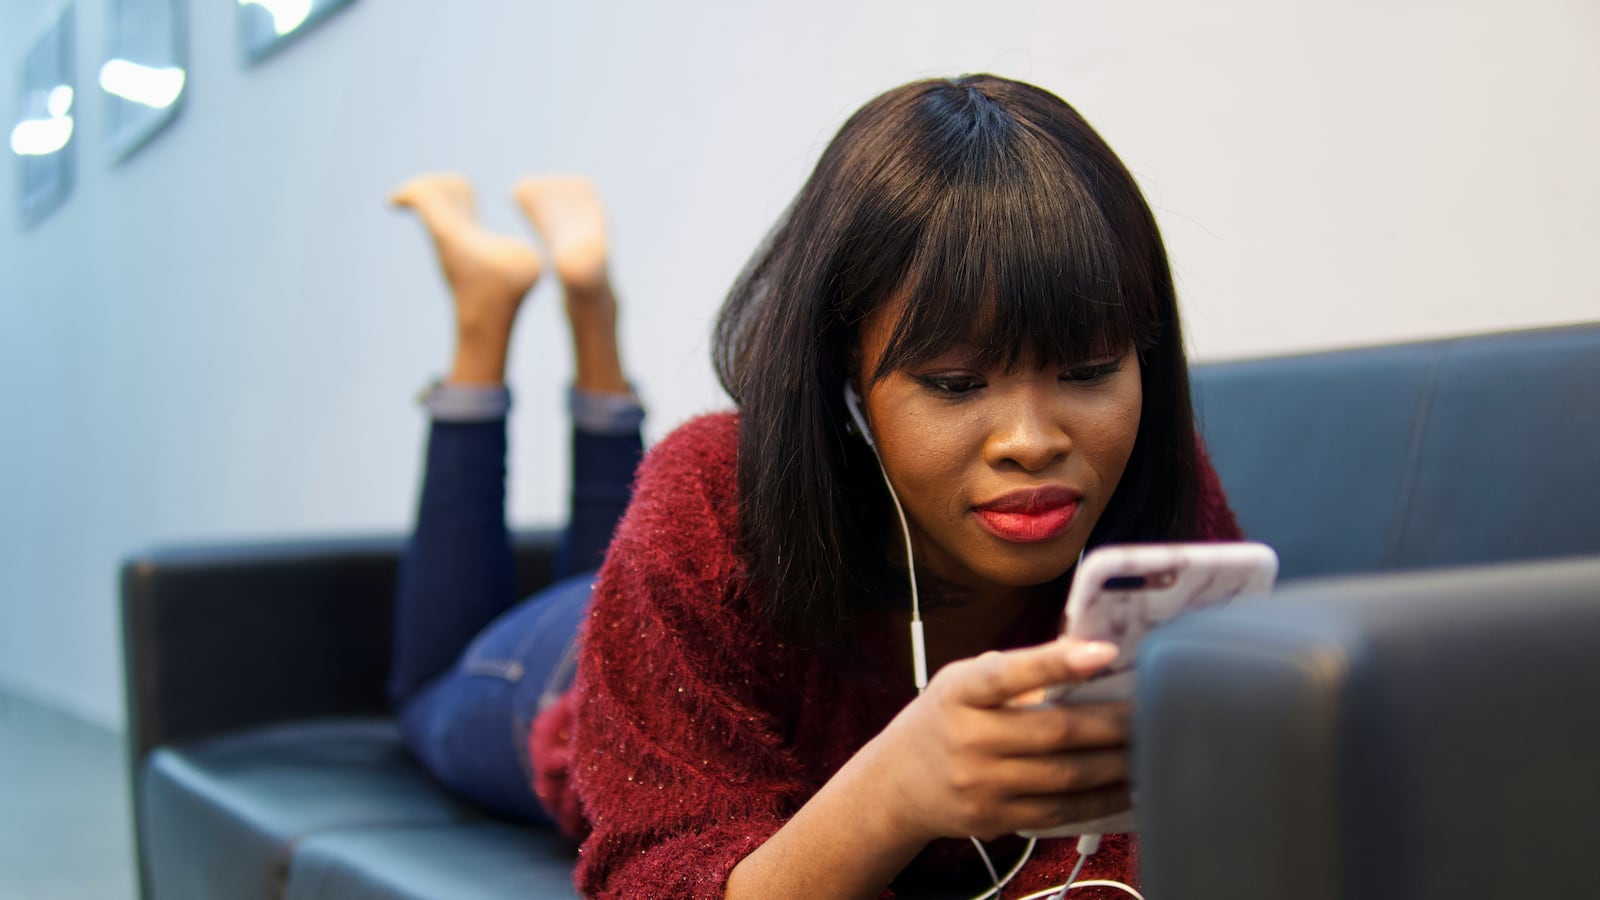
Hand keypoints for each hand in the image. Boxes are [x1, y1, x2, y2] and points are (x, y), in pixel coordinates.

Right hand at [867, 638, 1132, 842]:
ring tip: (1148, 749)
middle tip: (1150, 711)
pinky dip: (1099, 800)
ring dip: (1116, 764)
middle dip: (1112, 723)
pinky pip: (1059, 812)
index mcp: (959, 692)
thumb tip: (1087, 655)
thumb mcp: (962, 683)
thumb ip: (1015, 672)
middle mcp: (967, 739)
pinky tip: (1124, 786)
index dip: (1057, 662)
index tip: (1104, 651)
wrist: (897, 784)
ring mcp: (980, 785)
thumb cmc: (944, 720)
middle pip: (1054, 732)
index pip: (1008, 674)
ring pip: (1065, 777)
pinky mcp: (995, 819)